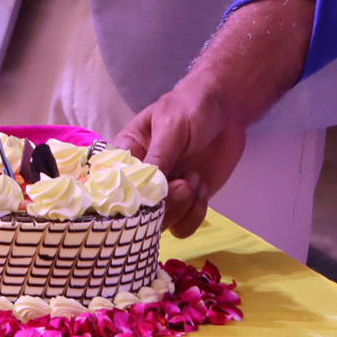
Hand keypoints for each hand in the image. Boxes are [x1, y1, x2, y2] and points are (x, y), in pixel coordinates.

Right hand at [116, 86, 247, 237]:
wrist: (226, 111)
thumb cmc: (191, 108)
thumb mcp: (171, 126)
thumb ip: (158, 156)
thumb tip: (144, 188)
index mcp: (127, 155)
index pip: (111, 186)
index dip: (125, 197)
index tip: (148, 193)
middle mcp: (140, 180)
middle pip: (136, 213)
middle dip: (163, 205)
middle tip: (184, 183)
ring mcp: (163, 194)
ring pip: (159, 225)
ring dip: (181, 209)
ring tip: (195, 179)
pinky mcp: (185, 203)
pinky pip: (182, 227)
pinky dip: (194, 214)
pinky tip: (202, 188)